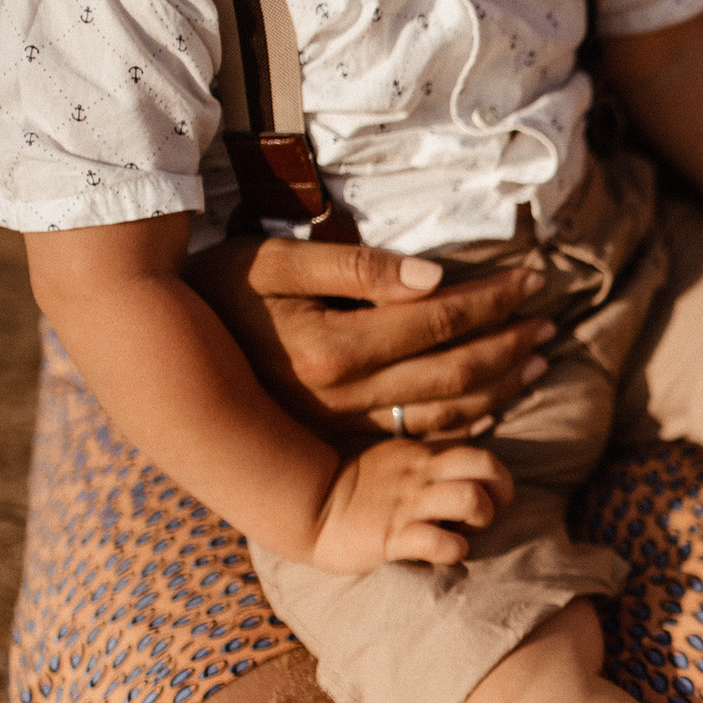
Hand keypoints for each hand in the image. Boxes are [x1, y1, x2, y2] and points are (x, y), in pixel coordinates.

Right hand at [185, 237, 555, 441]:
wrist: (152, 354)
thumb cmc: (217, 287)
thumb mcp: (273, 259)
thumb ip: (355, 266)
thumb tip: (434, 277)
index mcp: (331, 345)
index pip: (440, 320)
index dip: (494, 300)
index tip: (534, 280)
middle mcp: (340, 396)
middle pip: (453, 372)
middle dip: (509, 344)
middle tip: (549, 322)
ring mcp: (338, 426)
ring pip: (443, 412)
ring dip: (498, 387)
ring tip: (535, 360)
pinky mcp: (334, 442)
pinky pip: (414, 438)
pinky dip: (461, 423)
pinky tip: (489, 407)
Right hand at [309, 439, 514, 572]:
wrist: (308, 508)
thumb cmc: (358, 489)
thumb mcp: (398, 459)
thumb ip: (433, 457)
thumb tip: (475, 451)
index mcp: (424, 455)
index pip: (481, 453)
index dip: (497, 479)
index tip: (486, 500)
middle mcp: (420, 474)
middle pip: (487, 465)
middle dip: (501, 494)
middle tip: (485, 515)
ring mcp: (407, 504)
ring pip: (471, 499)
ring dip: (481, 520)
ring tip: (464, 533)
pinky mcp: (391, 537)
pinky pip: (439, 542)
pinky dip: (453, 551)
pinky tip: (443, 553)